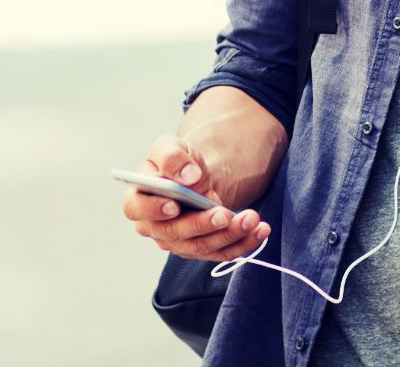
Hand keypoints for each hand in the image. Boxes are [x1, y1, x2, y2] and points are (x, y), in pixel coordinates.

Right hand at [121, 134, 271, 261]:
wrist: (197, 174)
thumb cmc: (178, 161)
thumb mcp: (170, 147)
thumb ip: (172, 157)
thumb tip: (188, 176)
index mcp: (138, 200)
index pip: (138, 210)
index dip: (154, 210)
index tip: (175, 205)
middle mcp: (155, 227)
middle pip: (175, 233)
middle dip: (202, 225)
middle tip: (225, 213)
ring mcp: (179, 241)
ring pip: (202, 246)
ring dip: (229, 235)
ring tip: (252, 218)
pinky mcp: (202, 248)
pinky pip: (222, 252)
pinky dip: (244, 243)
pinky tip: (261, 230)